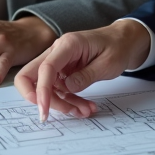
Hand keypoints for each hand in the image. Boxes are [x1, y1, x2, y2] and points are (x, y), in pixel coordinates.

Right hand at [14, 20, 151, 121]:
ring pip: (46, 88)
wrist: (123, 41)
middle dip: (39, 98)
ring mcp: (58, 62)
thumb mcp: (107, 64)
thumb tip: (66, 89)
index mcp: (68, 44)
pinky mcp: (63, 72)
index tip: (44, 111)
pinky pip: (58, 90)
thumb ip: (86, 76)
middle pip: (30, 75)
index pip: (45, 68)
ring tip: (84, 110)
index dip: (41, 91)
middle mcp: (58, 52)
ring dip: (61, 103)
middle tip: (56, 113)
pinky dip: (68, 101)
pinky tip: (84, 107)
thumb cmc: (117, 47)